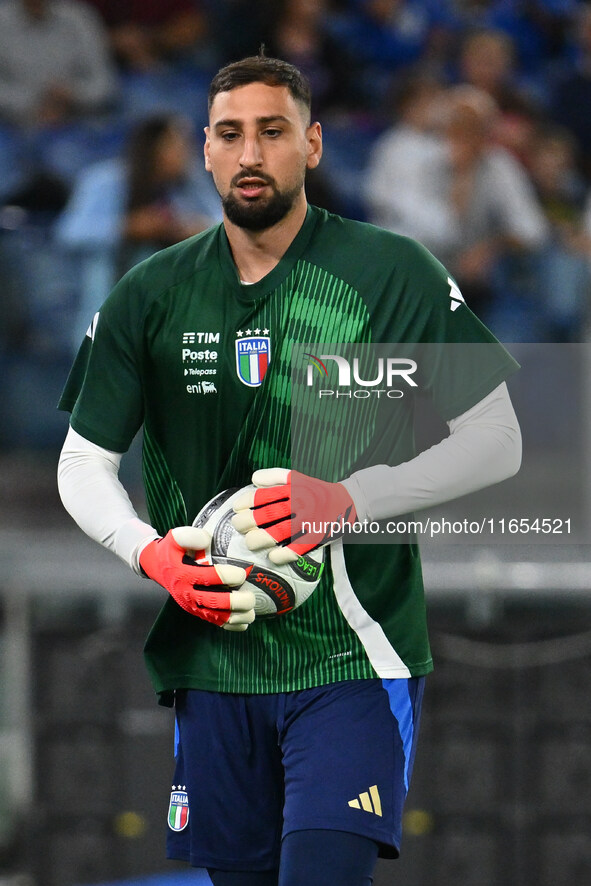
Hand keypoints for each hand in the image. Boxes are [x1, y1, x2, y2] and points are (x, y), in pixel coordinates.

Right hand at [139, 527, 254, 630]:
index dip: (224, 577)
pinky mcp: (196, 612)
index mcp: (182, 575)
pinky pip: (214, 622)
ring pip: (215, 617)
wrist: (158, 567)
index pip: (205, 578)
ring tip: (251, 612)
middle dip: (234, 603)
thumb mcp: (174, 538)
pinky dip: (230, 625)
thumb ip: (188, 536)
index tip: (241, 574)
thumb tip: (206, 539)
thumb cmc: (171, 551)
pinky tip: (245, 622)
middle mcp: (187, 594)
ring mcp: (192, 606)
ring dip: (235, 617)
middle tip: (250, 598)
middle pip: (212, 603)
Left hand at [231, 469, 356, 564]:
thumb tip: (254, 479)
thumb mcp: (298, 478)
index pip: (265, 495)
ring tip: (250, 543)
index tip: (237, 508)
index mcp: (294, 488)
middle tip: (238, 526)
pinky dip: (284, 553)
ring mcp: (309, 520)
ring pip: (281, 531)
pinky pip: (299, 547)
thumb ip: (276, 476)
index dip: (247, 502)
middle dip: (249, 521)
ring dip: (262, 538)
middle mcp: (301, 503)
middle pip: (270, 513)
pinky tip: (272, 557)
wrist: (348, 501)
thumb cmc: (317, 491)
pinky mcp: (318, 536)